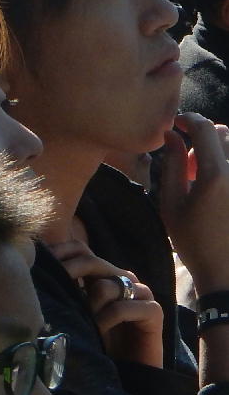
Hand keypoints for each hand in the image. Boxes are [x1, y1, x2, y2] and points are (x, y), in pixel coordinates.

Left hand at [48, 240, 163, 368]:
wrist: (125, 371)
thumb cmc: (94, 341)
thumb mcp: (74, 310)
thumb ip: (63, 289)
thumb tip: (33, 269)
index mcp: (102, 273)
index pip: (80, 249)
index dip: (59, 254)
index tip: (39, 268)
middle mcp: (122, 277)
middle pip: (92, 260)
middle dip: (69, 273)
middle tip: (55, 292)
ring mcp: (140, 292)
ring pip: (106, 285)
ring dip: (88, 305)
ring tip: (81, 323)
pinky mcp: (153, 310)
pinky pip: (124, 307)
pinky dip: (106, 319)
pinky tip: (97, 333)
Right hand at [159, 114, 228, 294]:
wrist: (227, 275)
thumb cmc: (194, 242)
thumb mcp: (172, 203)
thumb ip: (173, 164)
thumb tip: (171, 136)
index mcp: (216, 174)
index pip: (205, 127)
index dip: (188, 119)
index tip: (176, 124)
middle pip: (224, 134)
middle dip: (204, 137)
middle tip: (190, 161)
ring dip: (218, 154)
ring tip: (205, 178)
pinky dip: (225, 170)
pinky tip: (217, 192)